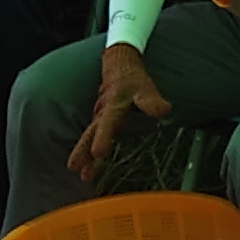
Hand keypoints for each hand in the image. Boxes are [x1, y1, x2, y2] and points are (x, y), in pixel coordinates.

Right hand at [67, 42, 170, 182]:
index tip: (97, 153)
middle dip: (83, 151)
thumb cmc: (133, 80)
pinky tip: (87, 168)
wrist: (119, 66)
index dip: (103, 138)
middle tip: (75, 168)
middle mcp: (103, 114)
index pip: (107, 123)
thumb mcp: (144, 88)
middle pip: (91, 134)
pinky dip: (88, 154)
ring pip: (89, 138)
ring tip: (81, 174)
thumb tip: (164, 111)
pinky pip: (92, 138)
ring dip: (84, 156)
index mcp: (113, 106)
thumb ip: (151, 101)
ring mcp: (100, 118)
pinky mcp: (100, 122)